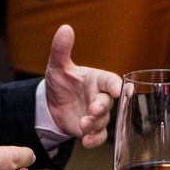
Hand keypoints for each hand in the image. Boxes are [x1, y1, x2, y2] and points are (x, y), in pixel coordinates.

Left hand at [43, 24, 120, 147]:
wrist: (51, 105)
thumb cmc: (61, 82)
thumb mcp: (57, 66)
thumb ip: (61, 49)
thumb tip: (65, 28)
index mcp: (97, 80)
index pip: (111, 80)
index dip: (116, 85)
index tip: (117, 89)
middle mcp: (100, 97)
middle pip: (108, 103)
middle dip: (102, 107)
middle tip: (93, 110)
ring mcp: (97, 114)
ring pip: (104, 121)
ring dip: (95, 124)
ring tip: (83, 126)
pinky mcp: (92, 129)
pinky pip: (99, 137)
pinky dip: (94, 140)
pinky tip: (85, 141)